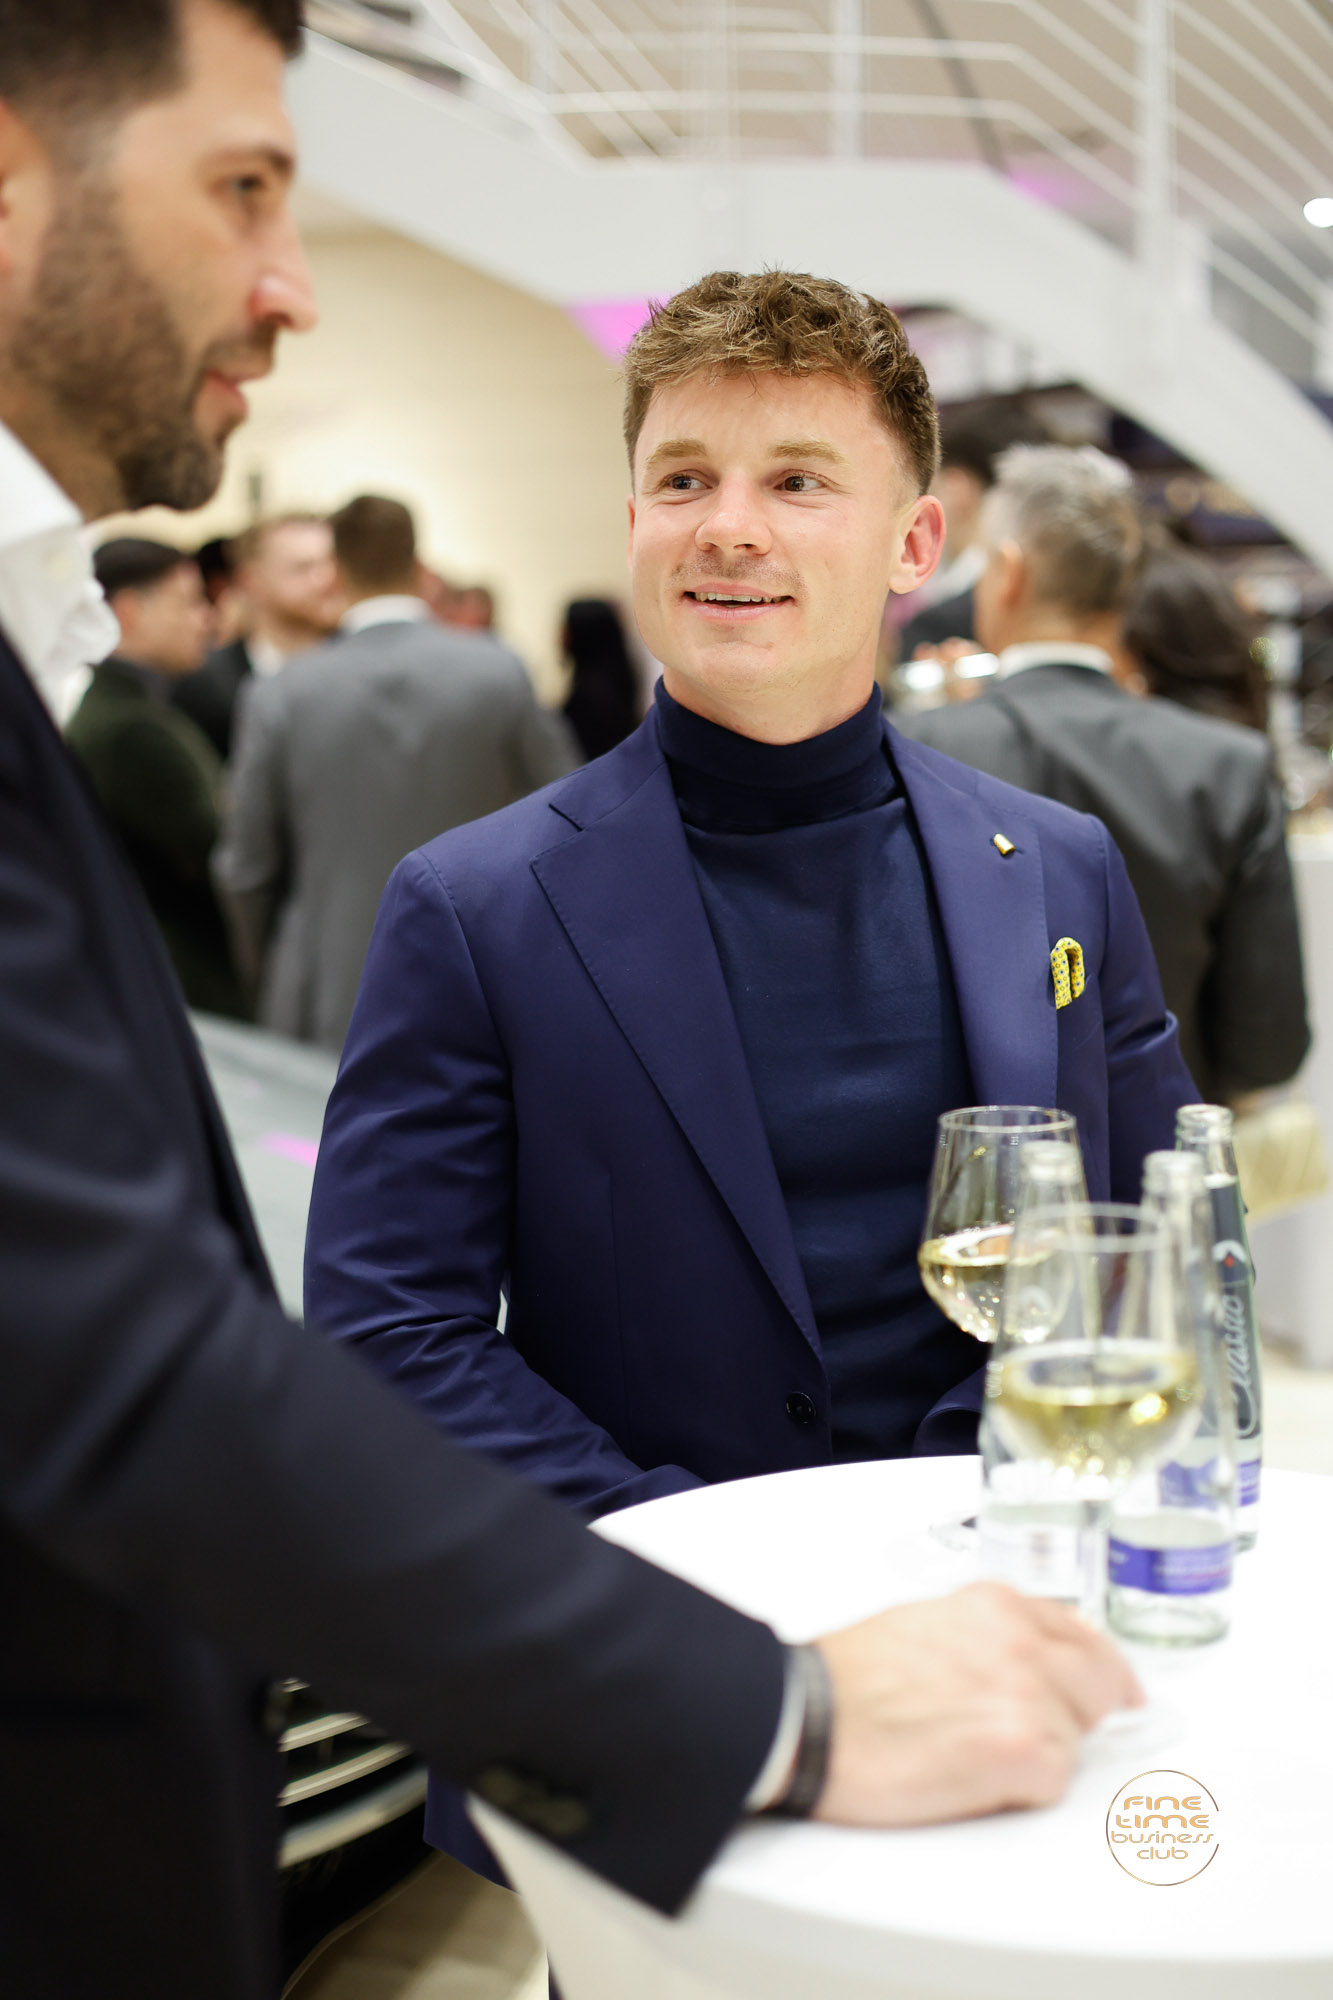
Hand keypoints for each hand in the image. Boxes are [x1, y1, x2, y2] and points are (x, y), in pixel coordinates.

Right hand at [813, 1582, 1142, 1825]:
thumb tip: (1020, 1664)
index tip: (1112, 1691)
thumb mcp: (926, 1624)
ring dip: (1036, 1757)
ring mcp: (1028, 1693)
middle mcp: (1021, 1640)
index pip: (1083, 1635)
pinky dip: (1019, 1792)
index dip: (1098, 1672)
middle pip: (1100, 1685)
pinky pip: (1054, 1783)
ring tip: (969, 1756)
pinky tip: (971, 1779)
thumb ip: (985, 1636)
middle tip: (1033, 1740)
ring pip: (1075, 1741)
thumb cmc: (847, 1680)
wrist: (808, 1717)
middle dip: (1076, 1715)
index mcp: (996, 1605)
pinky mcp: (1023, 1750)